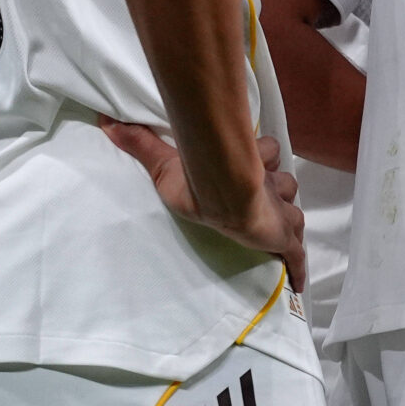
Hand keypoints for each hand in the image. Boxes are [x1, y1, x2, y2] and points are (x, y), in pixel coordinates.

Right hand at [103, 121, 304, 289]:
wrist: (224, 194)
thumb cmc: (197, 182)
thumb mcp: (164, 165)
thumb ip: (141, 144)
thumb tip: (107, 123)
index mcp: (247, 170)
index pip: (266, 155)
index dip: (261, 157)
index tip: (252, 164)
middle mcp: (268, 188)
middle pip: (284, 184)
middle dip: (275, 190)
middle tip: (258, 199)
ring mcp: (280, 213)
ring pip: (293, 210)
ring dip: (285, 216)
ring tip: (270, 226)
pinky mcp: (285, 237)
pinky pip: (297, 255)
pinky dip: (297, 267)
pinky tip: (297, 282)